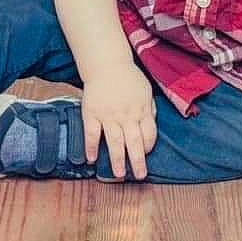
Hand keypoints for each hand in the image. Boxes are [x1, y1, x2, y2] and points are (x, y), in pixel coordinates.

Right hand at [81, 62, 156, 179]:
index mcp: (141, 109)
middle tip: (139, 176)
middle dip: (137, 161)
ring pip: (114, 141)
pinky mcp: (91, 113)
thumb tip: (150, 125)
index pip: (149, 134)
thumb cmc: (128, 78)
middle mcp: (126, 115)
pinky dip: (91, 147)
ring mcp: (108, 115)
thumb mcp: (146, 91)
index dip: (148, 146)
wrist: (106, 64)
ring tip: (118, 174)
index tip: (145, 154)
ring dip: (117, 159)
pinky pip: (91, 133)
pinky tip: (92, 159)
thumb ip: (149, 110)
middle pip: (134, 142)